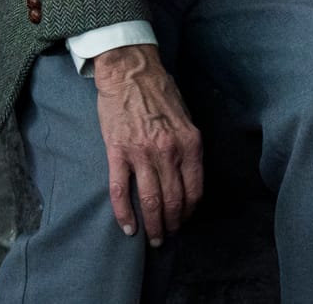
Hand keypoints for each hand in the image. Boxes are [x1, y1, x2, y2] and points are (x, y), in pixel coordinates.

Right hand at [93, 43, 203, 245]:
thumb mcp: (186, 118)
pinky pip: (121, 190)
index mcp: (189, 143)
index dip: (190, 210)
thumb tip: (188, 176)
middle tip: (167, 237)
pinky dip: (125, 213)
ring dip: (152, 225)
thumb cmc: (160, 92)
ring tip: (152, 238)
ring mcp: (142, 153)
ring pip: (150, 200)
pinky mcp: (118, 152)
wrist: (131, 72)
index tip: (185, 220)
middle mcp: (169, 151)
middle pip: (173, 199)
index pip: (194, 189)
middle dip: (172, 223)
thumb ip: (188, 146)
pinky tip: (128, 227)